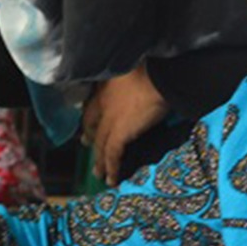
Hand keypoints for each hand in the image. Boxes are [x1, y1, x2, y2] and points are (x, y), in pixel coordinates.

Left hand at [81, 66, 168, 184]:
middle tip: (86, 143)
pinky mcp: (119, 133)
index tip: (89, 119)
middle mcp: (104, 102)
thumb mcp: (134, 68)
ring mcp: (110, 119)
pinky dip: (111, 167)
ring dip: (99, 160)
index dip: (91, 113)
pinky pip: (111, 153)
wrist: (159, 75)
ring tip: (98, 173)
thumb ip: (128, 78)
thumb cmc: (153, 67)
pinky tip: (112, 178)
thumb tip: (137, 80)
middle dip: (89, 135)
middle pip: (91, 123)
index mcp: (106, 85)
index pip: (93, 102)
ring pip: (100, 143)